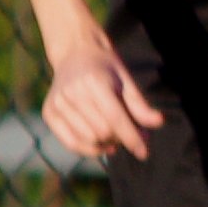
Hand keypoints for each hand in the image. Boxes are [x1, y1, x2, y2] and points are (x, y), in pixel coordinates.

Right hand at [41, 36, 164, 162]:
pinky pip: (70, 143)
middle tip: (127, 133)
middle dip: (120, 139)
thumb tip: (158, 123)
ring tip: (113, 135)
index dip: (132, 138)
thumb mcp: (126, 80)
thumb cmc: (105, 68)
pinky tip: (101, 144)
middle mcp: (73, 92)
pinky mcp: (49, 113)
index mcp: (94, 81)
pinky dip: (88, 149)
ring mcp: (58, 103)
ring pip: (88, 140)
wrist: (75, 53)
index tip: (144, 153)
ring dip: (105, 144)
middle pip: (103, 132)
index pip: (116, 118)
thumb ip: (140, 105)